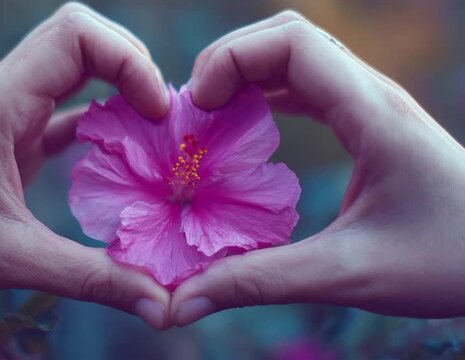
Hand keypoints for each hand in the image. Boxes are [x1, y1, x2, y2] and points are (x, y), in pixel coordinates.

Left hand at [0, 3, 170, 354]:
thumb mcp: (12, 260)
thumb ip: (92, 278)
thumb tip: (161, 306)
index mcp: (1, 103)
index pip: (76, 34)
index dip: (128, 60)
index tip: (155, 112)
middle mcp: (5, 94)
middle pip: (81, 37)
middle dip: (130, 65)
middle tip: (159, 116)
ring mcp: (7, 112)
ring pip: (74, 67)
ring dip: (117, 88)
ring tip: (150, 131)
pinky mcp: (9, 135)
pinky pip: (64, 107)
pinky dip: (98, 118)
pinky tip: (119, 155)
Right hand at [171, 11, 464, 325]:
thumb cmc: (449, 263)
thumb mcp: (347, 274)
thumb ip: (259, 282)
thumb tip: (181, 302)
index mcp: (370, 112)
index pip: (291, 42)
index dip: (232, 59)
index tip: (198, 109)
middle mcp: (370, 94)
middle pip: (286, 37)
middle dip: (229, 62)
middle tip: (195, 114)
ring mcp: (369, 104)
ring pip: (295, 57)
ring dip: (245, 76)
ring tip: (209, 121)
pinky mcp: (367, 123)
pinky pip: (306, 86)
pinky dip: (265, 96)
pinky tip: (245, 133)